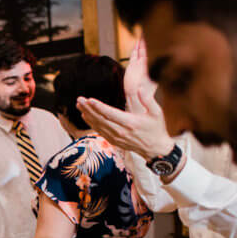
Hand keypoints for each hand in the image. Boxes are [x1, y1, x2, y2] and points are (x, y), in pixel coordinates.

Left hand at [76, 38, 172, 159]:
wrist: (155, 149)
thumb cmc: (156, 129)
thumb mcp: (157, 113)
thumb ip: (148, 100)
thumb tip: (140, 88)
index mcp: (130, 123)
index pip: (111, 114)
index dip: (99, 107)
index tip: (89, 100)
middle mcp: (121, 131)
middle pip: (101, 119)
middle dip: (88, 109)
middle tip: (79, 99)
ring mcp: (116, 137)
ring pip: (98, 125)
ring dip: (87, 115)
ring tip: (79, 105)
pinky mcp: (113, 140)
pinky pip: (100, 131)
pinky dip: (91, 123)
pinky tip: (85, 116)